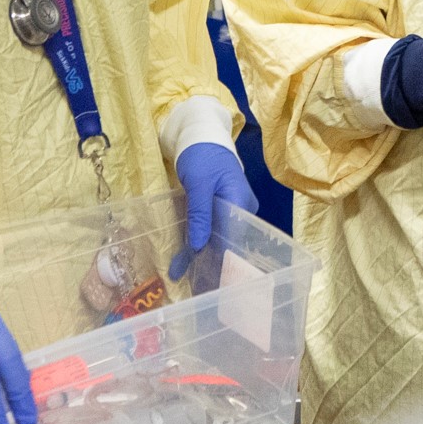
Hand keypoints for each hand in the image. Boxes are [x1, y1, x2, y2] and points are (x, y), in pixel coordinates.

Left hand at [170, 142, 256, 278]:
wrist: (200, 134)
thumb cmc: (203, 155)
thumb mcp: (200, 183)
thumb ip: (200, 214)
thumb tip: (198, 246)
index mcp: (241, 203)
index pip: (237, 239)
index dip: (225, 262)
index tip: (213, 282)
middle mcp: (240, 210)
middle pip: (229, 242)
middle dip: (213, 265)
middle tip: (199, 289)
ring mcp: (229, 210)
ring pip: (218, 239)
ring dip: (202, 259)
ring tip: (188, 282)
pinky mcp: (216, 209)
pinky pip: (208, 230)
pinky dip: (196, 245)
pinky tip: (181, 264)